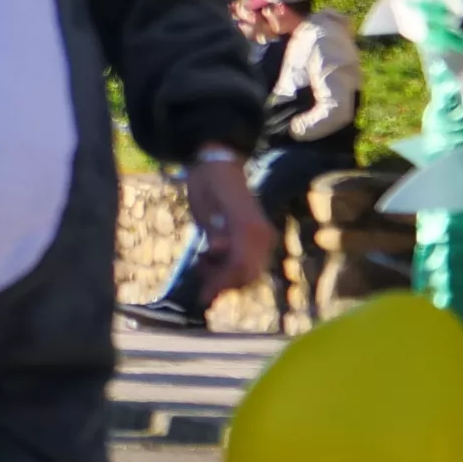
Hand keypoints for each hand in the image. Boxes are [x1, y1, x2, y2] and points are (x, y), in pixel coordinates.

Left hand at [183, 154, 271, 305]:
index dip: (221, 283)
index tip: (202, 296)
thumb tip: (218, 250)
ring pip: (249, 273)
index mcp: (248, 226)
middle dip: (222, 283)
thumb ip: (212, 228)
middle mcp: (262, 234)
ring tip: (202, 261)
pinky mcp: (260, 239)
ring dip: (226, 276)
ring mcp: (264, 237)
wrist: (221, 165)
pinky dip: (232, 269)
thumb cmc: (207, 182)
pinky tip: (212, 258)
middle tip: (198, 272)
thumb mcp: (202, 202)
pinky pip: (250, 263)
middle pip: (247, 274)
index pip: (239, 265)